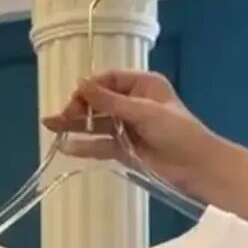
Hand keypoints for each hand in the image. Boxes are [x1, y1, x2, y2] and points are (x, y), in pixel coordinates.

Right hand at [43, 71, 218, 196]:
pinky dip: (85, 146)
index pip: (107, 81)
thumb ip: (111, 102)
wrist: (197, 166)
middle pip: (98, 102)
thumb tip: (81, 85)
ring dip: (75, 126)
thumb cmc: (178, 131)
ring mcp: (127, 127)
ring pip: (96, 124)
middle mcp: (132, 103)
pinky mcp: (124, 149)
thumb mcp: (144, 112)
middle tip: (58, 119)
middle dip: (77, 109)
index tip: (73, 99)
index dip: (89, 89)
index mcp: (141, 85)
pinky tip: (66, 147)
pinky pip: (100, 145)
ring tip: (50, 128)